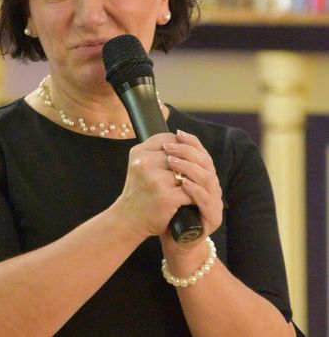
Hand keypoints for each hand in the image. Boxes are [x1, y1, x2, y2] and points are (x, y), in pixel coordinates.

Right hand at [112, 133, 193, 238]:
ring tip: (197, 185)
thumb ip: (157, 153)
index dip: (182, 146)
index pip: (169, 139)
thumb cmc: (139, 192)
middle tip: (197, 172)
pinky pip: (190, 190)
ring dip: (195, 179)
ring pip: (188, 172)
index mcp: (139, 152)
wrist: (128, 219)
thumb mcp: (141, 167)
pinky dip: (194, 195)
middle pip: (181, 155)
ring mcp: (156, 180)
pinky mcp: (167, 197)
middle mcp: (145, 163)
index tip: (186, 156)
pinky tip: (193, 199)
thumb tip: (184, 141)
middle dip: (190, 164)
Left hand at [160, 130, 222, 256]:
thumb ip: (168, 167)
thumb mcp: (165, 185)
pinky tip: (183, 184)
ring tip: (173, 162)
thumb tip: (160, 141)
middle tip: (170, 148)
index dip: (192, 142)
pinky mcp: (212, 219)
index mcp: (203, 177)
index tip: (177, 134)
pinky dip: (195, 191)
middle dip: (188, 152)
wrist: (174, 240)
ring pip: (208, 180)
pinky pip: (206, 202)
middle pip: (207, 163)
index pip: (202, 153)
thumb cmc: (167, 211)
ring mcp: (215, 203)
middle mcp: (212, 188)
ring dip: (190, 169)